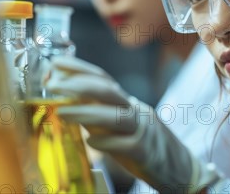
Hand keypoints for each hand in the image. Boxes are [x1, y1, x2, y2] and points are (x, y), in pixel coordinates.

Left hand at [45, 56, 221, 192]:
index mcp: (125, 102)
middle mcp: (134, 111)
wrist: (177, 166)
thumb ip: (96, 112)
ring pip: (116, 116)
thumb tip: (64, 100)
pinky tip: (91, 142)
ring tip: (61, 113)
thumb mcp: (118, 123)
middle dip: (79, 85)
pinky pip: (125, 144)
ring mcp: (141, 130)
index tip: (55, 63)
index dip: (80, 68)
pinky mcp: (144, 152)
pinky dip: (106, 141)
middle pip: (109, 91)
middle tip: (52, 85)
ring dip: (86, 112)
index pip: (102, 78)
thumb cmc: (140, 143)